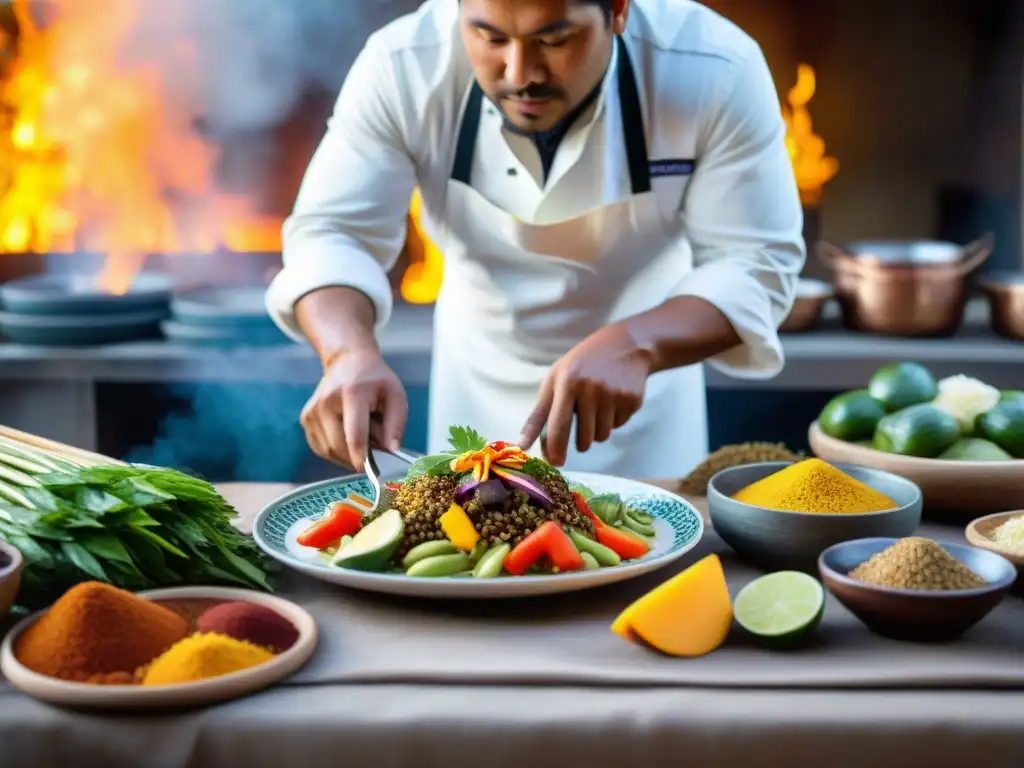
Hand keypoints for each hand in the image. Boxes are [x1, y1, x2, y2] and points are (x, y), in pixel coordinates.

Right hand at [300, 350, 407, 471]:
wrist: (347, 361)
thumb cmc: (375, 380)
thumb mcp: (396, 396)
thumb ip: (395, 424)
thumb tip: (392, 450)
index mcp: (352, 394)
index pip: (354, 433)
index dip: (361, 456)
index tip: (368, 471)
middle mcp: (327, 402)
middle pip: (338, 445)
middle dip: (356, 457)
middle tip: (372, 455)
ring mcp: (312, 411)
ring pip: (328, 450)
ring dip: (346, 455)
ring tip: (360, 439)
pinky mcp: (305, 418)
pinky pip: (320, 447)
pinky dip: (335, 451)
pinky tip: (346, 439)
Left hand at [518, 323, 653, 466]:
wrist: (626, 345)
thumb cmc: (581, 364)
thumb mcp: (555, 380)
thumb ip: (539, 414)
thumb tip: (522, 444)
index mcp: (567, 383)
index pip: (558, 426)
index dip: (555, 449)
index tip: (555, 463)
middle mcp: (591, 389)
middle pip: (583, 440)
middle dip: (580, 441)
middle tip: (582, 421)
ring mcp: (614, 395)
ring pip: (601, 437)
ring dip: (597, 429)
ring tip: (598, 405)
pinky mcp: (632, 400)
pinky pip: (618, 426)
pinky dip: (614, 419)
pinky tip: (614, 398)